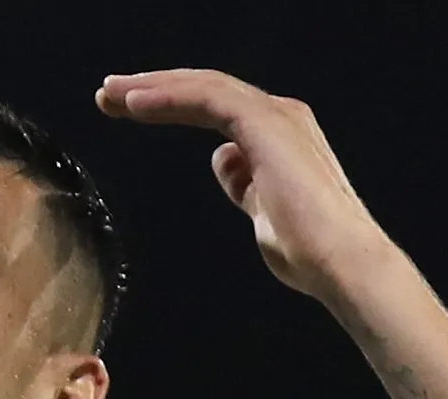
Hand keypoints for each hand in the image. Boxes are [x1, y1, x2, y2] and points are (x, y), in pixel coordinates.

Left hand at [97, 69, 395, 298]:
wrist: (340, 263)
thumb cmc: (308, 252)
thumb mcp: (263, 213)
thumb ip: (244, 184)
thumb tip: (224, 160)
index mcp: (277, 135)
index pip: (214, 107)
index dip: (169, 104)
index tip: (128, 110)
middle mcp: (279, 116)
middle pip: (204, 90)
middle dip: (153, 88)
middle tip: (107, 93)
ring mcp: (274, 116)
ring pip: (202, 86)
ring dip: (152, 87)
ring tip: (109, 94)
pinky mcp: (265, 123)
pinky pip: (206, 98)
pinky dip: (167, 97)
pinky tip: (134, 103)